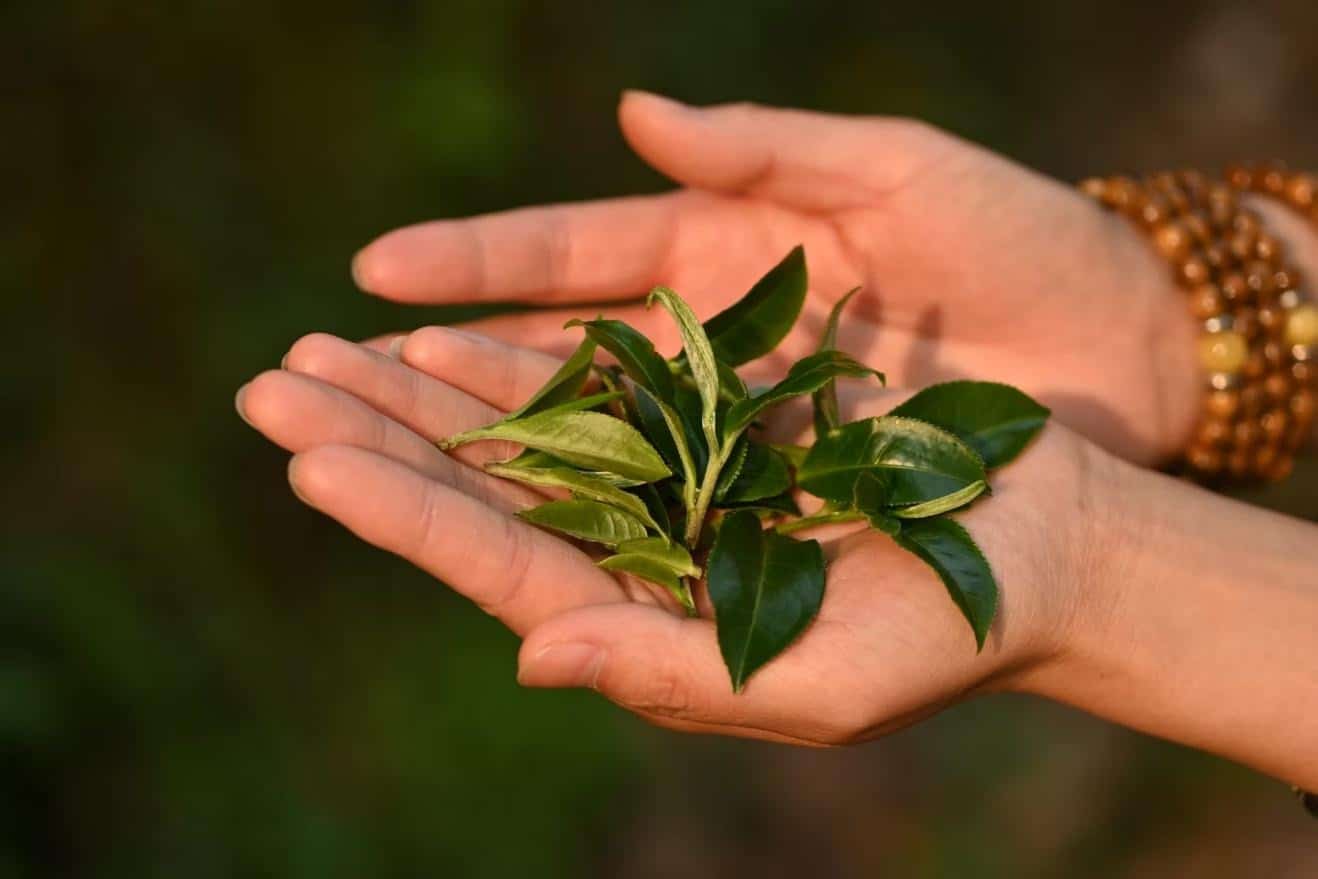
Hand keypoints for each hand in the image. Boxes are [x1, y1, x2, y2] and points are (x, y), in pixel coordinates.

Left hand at [235, 328, 1110, 744]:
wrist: (1037, 548)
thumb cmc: (946, 634)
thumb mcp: (819, 682)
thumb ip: (670, 676)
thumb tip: (530, 654)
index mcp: (648, 625)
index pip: (503, 567)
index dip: (406, 514)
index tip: (311, 460)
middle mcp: (638, 553)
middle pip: (484, 491)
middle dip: (378, 438)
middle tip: (268, 385)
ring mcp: (668, 480)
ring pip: (522, 430)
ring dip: (427, 387)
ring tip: (326, 345)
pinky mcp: (711, 418)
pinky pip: (597, 378)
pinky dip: (527, 348)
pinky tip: (451, 323)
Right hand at [351, 92, 1202, 465]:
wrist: (1111, 361)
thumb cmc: (1014, 244)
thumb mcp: (893, 170)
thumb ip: (762, 150)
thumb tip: (634, 113)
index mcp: (711, 251)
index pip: (562, 254)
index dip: (469, 264)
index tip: (370, 276)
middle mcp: (694, 347)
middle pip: (535, 360)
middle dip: (422, 374)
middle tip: (304, 384)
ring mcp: (722, 428)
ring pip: (568, 444)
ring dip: (462, 452)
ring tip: (354, 453)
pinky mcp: (763, 498)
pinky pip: (647, 510)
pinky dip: (567, 518)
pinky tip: (483, 532)